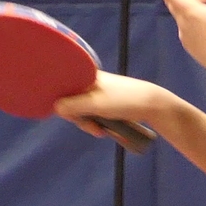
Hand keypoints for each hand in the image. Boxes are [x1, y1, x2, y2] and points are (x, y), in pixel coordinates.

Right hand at [54, 70, 173, 138]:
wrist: (151, 105)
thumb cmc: (123, 100)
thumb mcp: (95, 104)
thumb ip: (73, 106)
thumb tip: (55, 108)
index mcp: (85, 74)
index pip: (63, 89)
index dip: (64, 106)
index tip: (76, 117)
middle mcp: (88, 81)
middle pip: (70, 102)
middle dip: (80, 119)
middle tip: (93, 127)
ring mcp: (96, 92)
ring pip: (81, 111)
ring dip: (88, 123)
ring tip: (100, 130)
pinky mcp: (103, 101)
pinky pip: (91, 113)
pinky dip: (95, 123)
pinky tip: (103, 129)